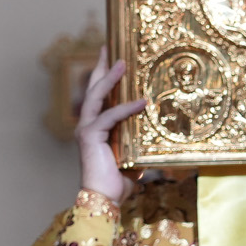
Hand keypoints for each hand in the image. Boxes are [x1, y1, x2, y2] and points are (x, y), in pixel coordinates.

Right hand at [76, 49, 144, 203]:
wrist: (105, 198)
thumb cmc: (118, 182)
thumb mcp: (134, 157)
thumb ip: (141, 144)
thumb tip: (159, 140)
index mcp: (96, 127)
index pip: (100, 97)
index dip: (106, 77)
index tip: (114, 58)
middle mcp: (88, 124)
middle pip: (94, 88)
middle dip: (102, 67)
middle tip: (109, 46)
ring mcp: (86, 129)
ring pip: (97, 96)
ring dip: (110, 78)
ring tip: (122, 62)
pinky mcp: (89, 136)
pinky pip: (110, 117)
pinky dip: (126, 108)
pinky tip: (141, 102)